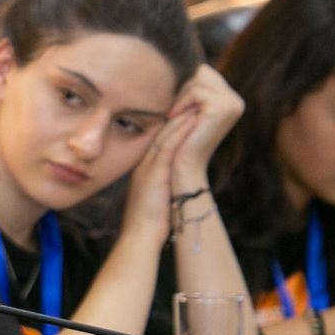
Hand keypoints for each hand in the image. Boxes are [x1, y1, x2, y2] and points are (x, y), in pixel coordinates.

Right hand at [121, 105, 198, 243]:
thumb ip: (164, 182)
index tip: (186, 108)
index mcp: (144, 168)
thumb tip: (177, 179)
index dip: (171, 121)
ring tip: (195, 100)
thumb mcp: (156, 196)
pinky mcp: (154, 174)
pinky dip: (179, 130)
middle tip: (191, 97)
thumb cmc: (151, 222)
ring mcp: (147, 167)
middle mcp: (144, 163)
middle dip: (174, 112)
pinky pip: (168, 147)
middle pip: (159, 131)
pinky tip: (192, 118)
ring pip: (163, 134)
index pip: (158, 138)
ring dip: (179, 115)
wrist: (140, 237)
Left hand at [167, 65, 242, 182]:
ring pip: (199, 79)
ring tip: (178, 117)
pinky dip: (181, 103)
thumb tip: (200, 66)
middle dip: (185, 90)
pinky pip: (195, 91)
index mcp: (231, 100)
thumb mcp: (192, 110)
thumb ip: (198, 90)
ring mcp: (232, 104)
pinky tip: (176, 118)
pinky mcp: (222, 108)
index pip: (205, 72)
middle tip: (178, 113)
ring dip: (182, 98)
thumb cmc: (182, 137)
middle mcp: (236, 100)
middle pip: (203, 72)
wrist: (185, 163)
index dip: (187, 87)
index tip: (180, 109)